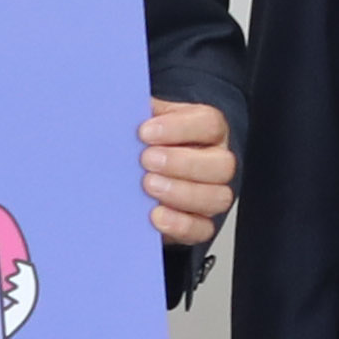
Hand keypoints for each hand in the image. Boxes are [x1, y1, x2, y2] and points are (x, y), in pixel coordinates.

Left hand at [139, 98, 235, 247]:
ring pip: (218, 197)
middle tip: (146, 161)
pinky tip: (155, 215)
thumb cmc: (147, 145)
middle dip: (182, 163)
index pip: (209, 123)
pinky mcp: (202, 223)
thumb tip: (117, 109)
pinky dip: (180, 224)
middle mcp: (217, 161)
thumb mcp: (145, 122)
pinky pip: (204, 229)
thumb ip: (138, 114)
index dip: (179, 128)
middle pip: (222, 164)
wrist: (140, 177)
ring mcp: (213, 194)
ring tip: (148, 186)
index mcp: (207, 130)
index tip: (145, 132)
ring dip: (182, 193)